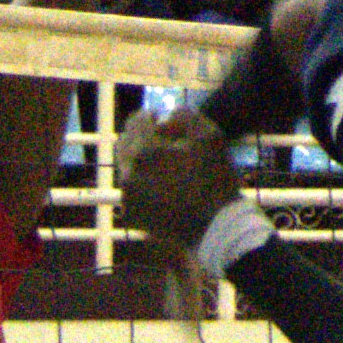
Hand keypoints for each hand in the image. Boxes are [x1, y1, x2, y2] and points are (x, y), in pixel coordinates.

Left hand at [112, 107, 231, 257]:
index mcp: (144, 152)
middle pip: (125, 143)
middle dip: (141, 138)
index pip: (135, 121)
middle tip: (163, 143)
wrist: (216, 227)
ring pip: (127, 167)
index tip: (163, 121)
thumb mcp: (209, 135)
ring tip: (167, 168)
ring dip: (142, 161)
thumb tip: (166, 118)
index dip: (150, 117)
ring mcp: (127, 196)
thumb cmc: (216, 179)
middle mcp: (128, 173)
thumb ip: (185, 115)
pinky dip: (143, 183)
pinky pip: (131, 189)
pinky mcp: (132, 214)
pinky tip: (165, 189)